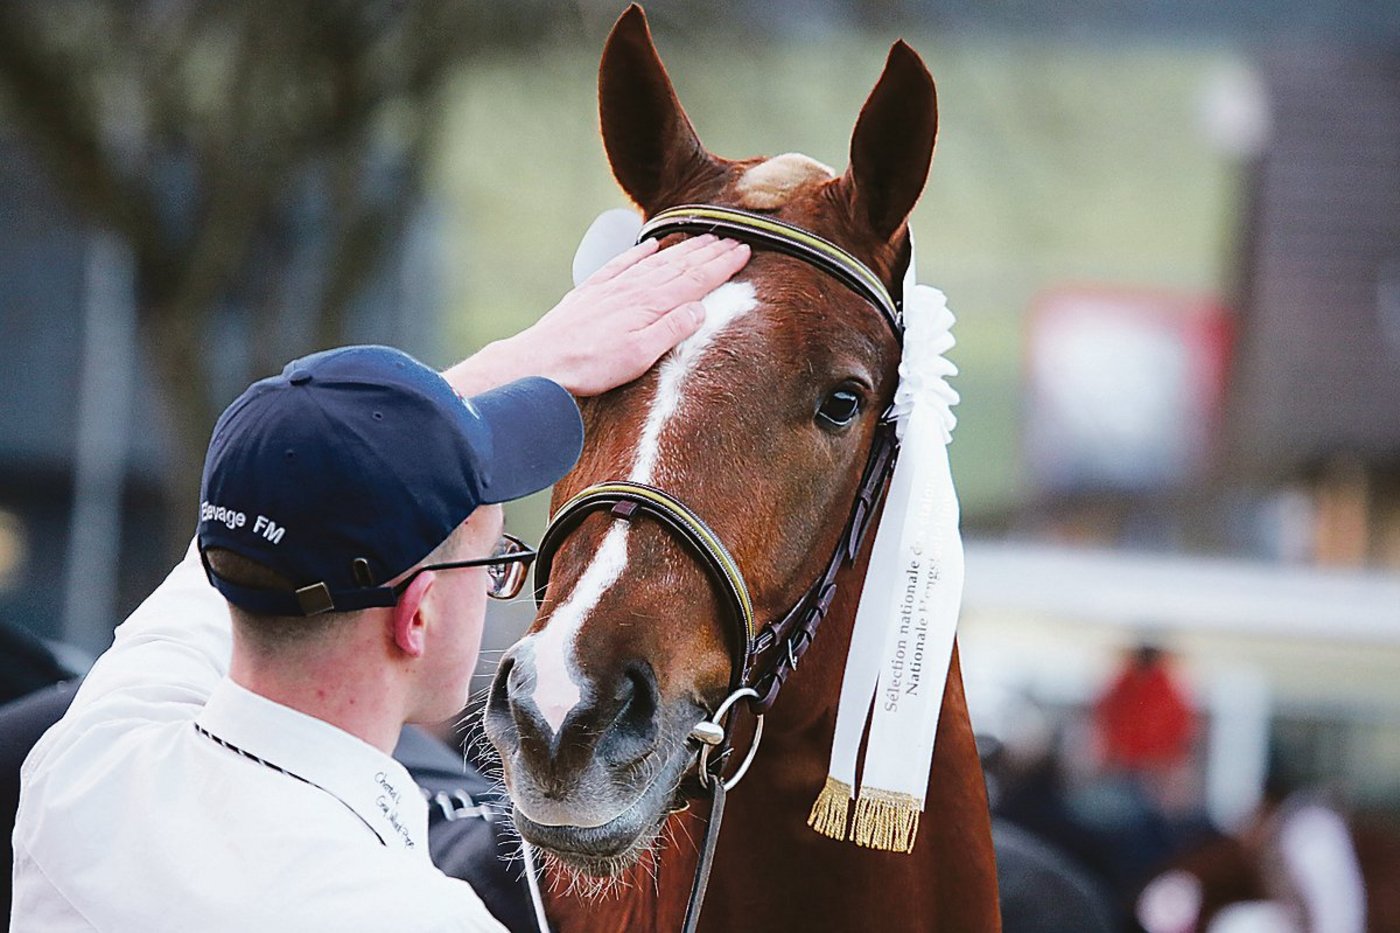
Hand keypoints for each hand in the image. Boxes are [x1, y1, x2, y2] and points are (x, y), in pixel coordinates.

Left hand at [444, 234, 749, 396]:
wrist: (542, 362)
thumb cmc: (591, 365)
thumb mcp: (639, 355)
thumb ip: (671, 329)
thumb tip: (699, 308)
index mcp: (651, 304)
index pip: (696, 279)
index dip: (722, 264)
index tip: (743, 251)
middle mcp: (634, 289)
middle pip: (680, 264)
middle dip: (710, 250)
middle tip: (733, 238)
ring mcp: (613, 287)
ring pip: (656, 260)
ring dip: (682, 248)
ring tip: (704, 237)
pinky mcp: (593, 292)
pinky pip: (622, 263)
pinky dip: (639, 251)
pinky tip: (650, 244)